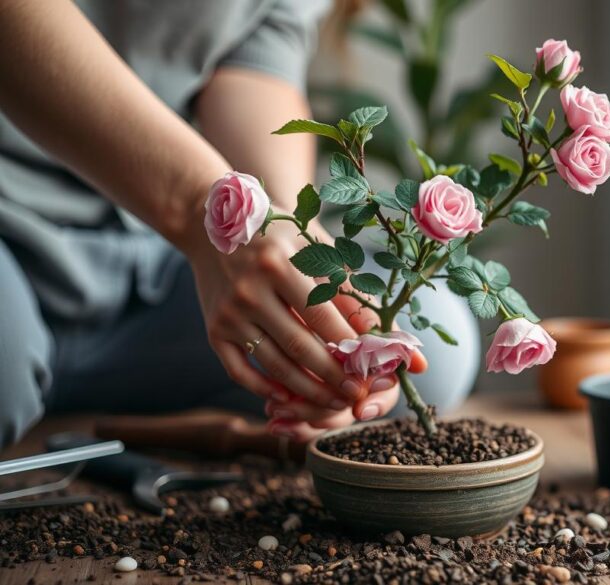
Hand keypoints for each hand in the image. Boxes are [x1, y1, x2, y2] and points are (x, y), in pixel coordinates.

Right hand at [187, 212, 424, 439]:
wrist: (211, 223)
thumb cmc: (277, 235)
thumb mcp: (313, 248)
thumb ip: (346, 289)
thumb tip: (379, 332)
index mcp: (279, 264)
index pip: (323, 317)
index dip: (348, 347)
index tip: (370, 369)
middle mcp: (250, 290)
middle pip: (299, 346)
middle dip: (332, 377)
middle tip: (356, 395)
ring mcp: (229, 314)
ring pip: (274, 364)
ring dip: (306, 391)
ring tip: (333, 402)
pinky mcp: (213, 330)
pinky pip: (240, 370)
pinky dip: (265, 388)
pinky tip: (289, 396)